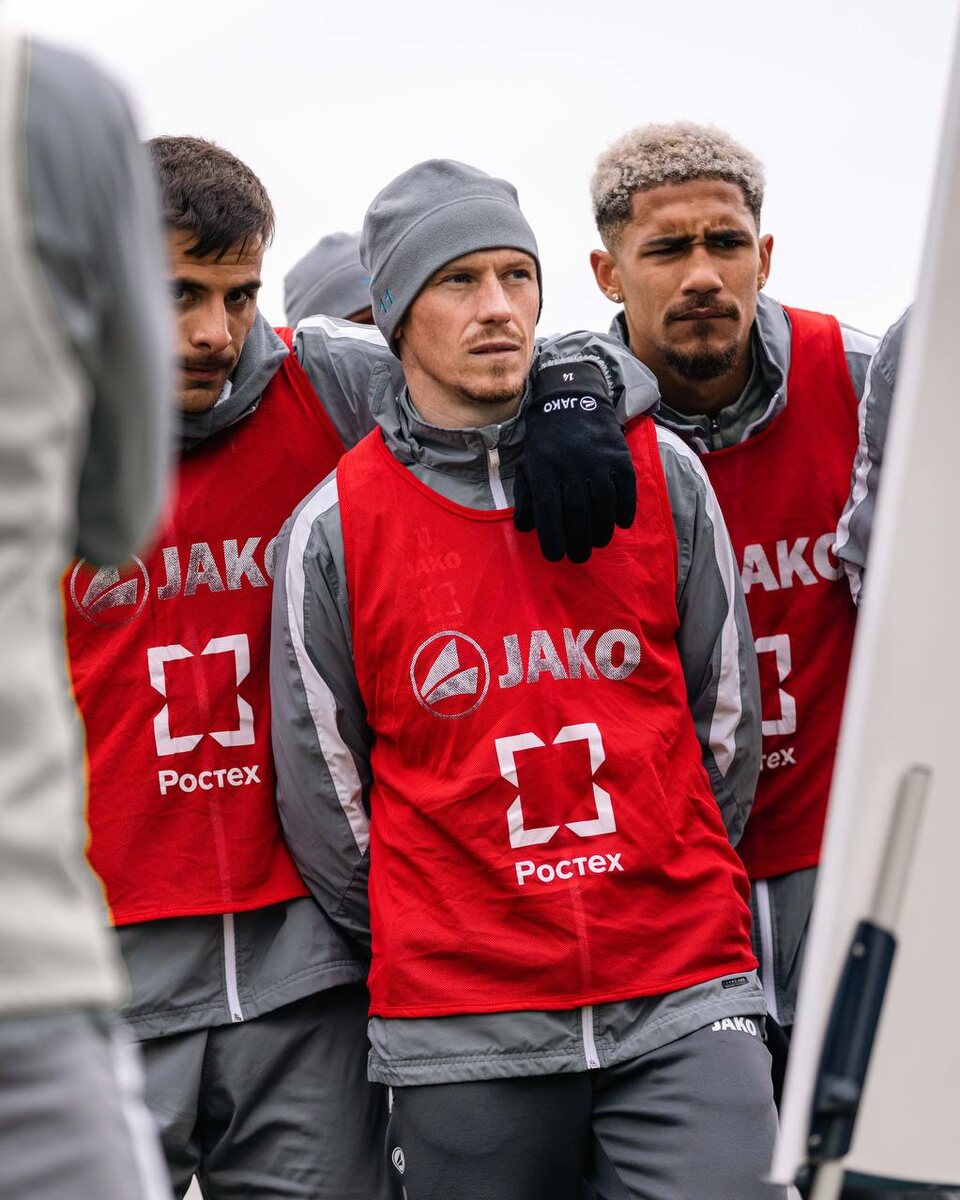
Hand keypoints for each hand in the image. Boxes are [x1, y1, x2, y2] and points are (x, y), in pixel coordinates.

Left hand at [514, 359, 635, 562]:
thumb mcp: (527, 465)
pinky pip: (626, 489)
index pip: (548, 511)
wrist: (572, 401)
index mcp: (544, 469)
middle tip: (580, 557)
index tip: (556, 556)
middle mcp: (571, 465)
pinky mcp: (619, 456)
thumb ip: (525, 498)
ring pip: (604, 505)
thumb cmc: (546, 443)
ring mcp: (598, 460)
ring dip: (602, 530)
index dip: (552, 538)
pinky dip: (625, 510)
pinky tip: (620, 523)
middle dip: (579, 541)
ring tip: (598, 542)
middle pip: (578, 513)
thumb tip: (526, 528)